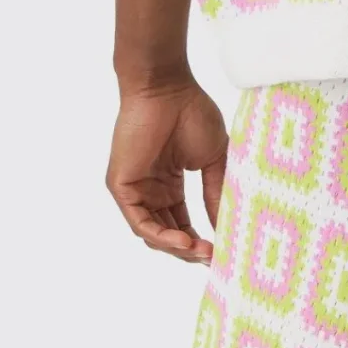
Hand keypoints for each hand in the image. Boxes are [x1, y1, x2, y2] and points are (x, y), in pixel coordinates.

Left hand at [107, 80, 228, 263]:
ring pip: (153, 233)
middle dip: (190, 250)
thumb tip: (227, 227)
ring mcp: (134, 189)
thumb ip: (216, 193)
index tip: (223, 251)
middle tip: (214, 258)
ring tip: (201, 251)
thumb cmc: (191, 114)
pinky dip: (161, 236)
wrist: (166, 88)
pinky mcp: (121, 187)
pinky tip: (184, 241)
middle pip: (167, 233)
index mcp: (168, 184)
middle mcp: (149, 190)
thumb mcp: (214, 160)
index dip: (200, 241)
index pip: (182, 224)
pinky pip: (139, 222)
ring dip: (177, 247)